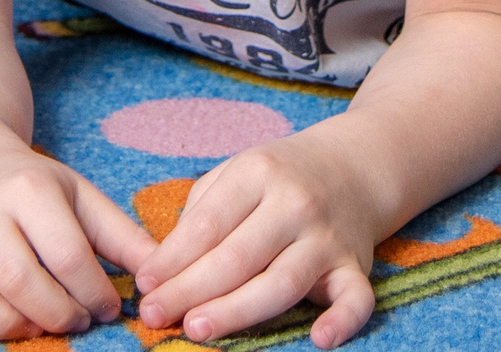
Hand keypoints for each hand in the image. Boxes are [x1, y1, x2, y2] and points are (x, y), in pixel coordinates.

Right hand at [0, 141, 152, 340]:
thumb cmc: (35, 190)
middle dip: (57, 315)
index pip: (67, 255)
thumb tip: (161, 276)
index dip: (95, 294)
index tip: (108, 308)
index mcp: (28, 189)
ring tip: (37, 327)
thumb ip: (122, 237)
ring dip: (8, 326)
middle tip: (76, 322)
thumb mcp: (81, 197)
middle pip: (19, 280)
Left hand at [133, 128, 386, 350]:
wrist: (354, 166)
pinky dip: (343, 321)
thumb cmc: (280, 178)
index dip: (172, 259)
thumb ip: (201, 213)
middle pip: (237, 257)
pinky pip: (356, 299)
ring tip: (196, 328)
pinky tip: (320, 340)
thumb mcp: (237, 173)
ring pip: (282, 283)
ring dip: (237, 311)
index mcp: (259, 173)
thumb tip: (163, 268)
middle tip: (154, 315)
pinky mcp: (356, 267)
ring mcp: (327, 237)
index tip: (144, 285)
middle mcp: (295, 203)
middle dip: (190, 290)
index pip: (208, 224)